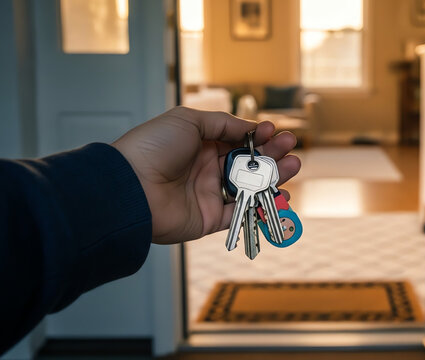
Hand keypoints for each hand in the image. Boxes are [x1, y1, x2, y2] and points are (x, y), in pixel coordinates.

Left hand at [111, 106, 299, 243]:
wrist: (130, 187)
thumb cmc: (153, 148)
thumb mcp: (188, 121)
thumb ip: (222, 124)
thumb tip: (250, 128)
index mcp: (200, 145)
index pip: (237, 140)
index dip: (257, 136)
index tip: (274, 131)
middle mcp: (206, 169)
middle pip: (248, 162)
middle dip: (272, 154)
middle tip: (291, 146)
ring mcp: (209, 194)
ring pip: (250, 186)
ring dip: (274, 177)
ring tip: (293, 165)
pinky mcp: (210, 218)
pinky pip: (242, 213)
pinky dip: (263, 206)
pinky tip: (281, 195)